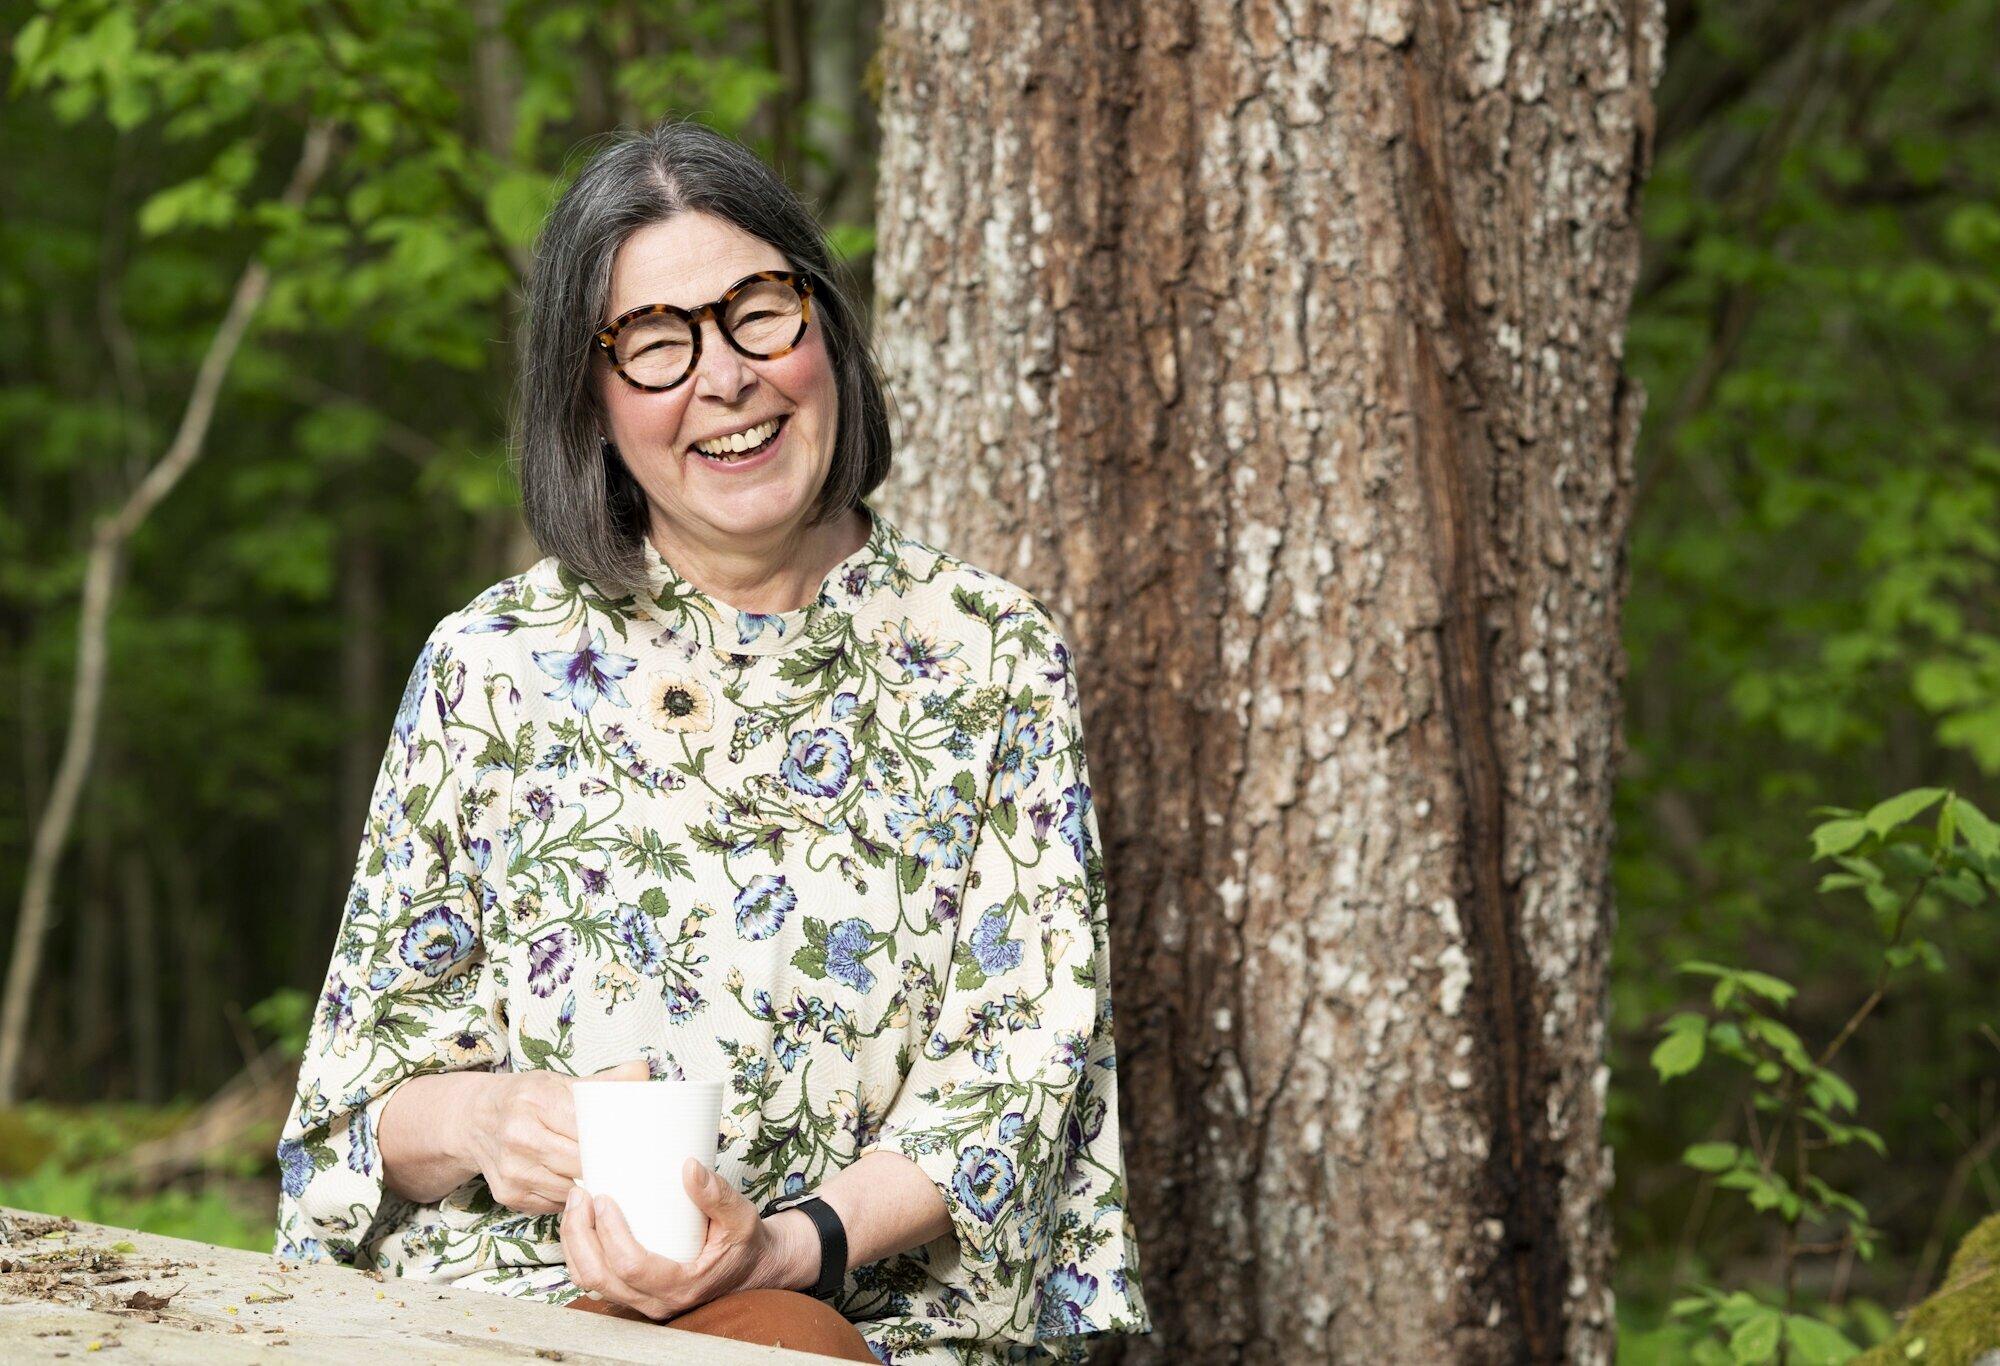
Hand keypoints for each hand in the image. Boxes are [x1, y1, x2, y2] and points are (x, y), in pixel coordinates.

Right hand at [461, 1058, 649, 1214]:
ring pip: (569, 1188)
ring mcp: (511, 1169)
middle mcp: (518, 1135)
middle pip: (580, 1161)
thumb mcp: (559, 1082)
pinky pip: (553, 1204)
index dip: (612, 1138)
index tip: (635, 1143)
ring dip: (589, 1184)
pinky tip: (575, 1184)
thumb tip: (643, 1072)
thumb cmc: (526, 1098)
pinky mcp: (507, 1194)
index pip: (587, 1127)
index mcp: (536, 1100)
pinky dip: (569, 1197)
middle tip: (628, 1164)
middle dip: (605, 1164)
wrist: (475, 1119)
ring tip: (606, 1176)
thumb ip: (603, 1082)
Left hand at [561, 1155, 794, 1319]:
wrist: (751, 1267)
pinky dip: (580, 1253)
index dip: (610, 1233)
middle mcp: (657, 1302)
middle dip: (579, 1235)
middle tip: (581, 1195)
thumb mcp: (741, 1217)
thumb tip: (689, 1166)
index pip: (632, 1267)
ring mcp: (642, 1302)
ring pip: (591, 1282)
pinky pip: (596, 1281)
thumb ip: (717, 1194)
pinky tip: (581, 1223)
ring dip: (574, 1244)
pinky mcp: (634, 1294)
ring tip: (576, 1204)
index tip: (604, 1198)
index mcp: (682, 1286)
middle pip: (600, 1278)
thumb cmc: (745, 1243)